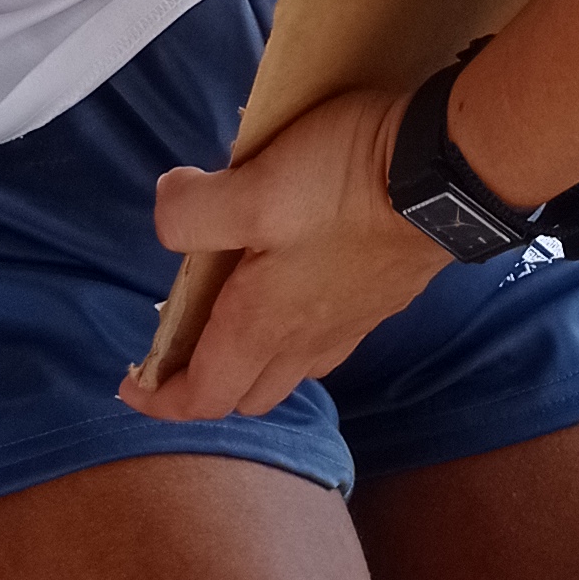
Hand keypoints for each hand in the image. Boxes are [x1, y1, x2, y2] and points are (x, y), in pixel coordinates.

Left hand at [117, 84, 441, 421]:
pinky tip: (296, 278)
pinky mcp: (382, 300)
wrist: (449, 178)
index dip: (159, 401)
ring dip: (252, 358)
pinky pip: (326, 338)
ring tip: (233, 306)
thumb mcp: (252, 187)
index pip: (202, 398)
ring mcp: (351, 326)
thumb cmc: (344, 186)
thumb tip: (168, 207)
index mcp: (263, 327)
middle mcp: (306, 342)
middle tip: (180, 332)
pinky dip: (295, 330)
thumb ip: (193, 211)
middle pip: (245, 393)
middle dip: (204, 380)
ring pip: (289, 370)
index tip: (130, 385)